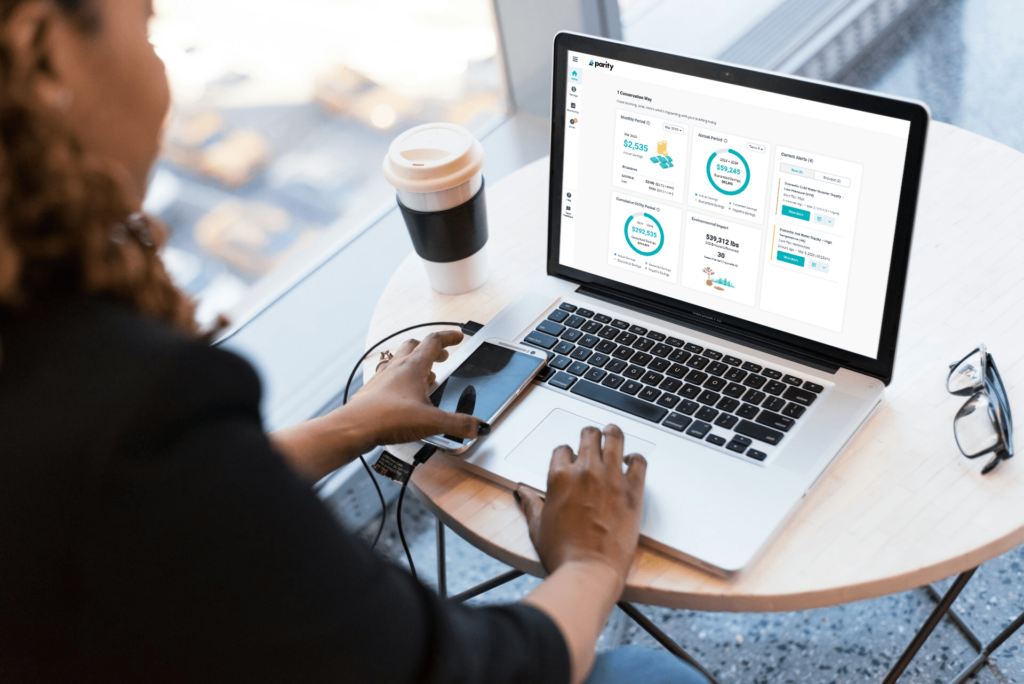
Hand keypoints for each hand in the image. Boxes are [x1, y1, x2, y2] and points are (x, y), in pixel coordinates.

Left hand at [343, 330, 484, 448]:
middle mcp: (396, 367)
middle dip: (431, 349)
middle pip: (414, 346)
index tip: (458, 336)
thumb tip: (479, 426)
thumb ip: (459, 424)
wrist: (354, 427)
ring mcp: (382, 378)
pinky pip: (388, 376)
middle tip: (442, 356)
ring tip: (426, 376)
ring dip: (415, 362)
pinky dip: (400, 378)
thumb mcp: (432, 422)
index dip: (449, 337)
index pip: (434, 341)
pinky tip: (404, 394)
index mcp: (413, 367)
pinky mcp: (373, 391)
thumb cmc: (388, 418)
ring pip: (400, 359)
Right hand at [517, 425, 646, 585]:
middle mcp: (585, 471)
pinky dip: (636, 458)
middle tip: (593, 439)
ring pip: (614, 438)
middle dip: (589, 436)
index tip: (571, 462)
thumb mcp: (537, 526)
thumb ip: (530, 504)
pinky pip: (639, 461)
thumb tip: (522, 492)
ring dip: (612, 434)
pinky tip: (632, 461)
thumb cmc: (563, 552)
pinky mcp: (633, 490)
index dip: (567, 454)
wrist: (589, 570)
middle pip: (589, 435)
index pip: (563, 449)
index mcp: (559, 476)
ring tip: (613, 433)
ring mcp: (611, 478)